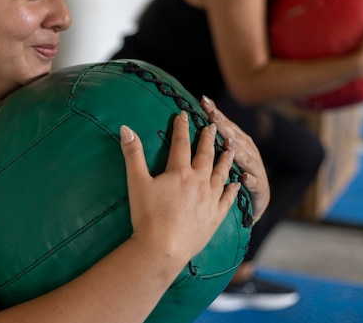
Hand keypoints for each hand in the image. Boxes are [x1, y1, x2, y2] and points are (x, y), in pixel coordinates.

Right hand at [119, 111, 240, 269]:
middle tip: (213, 126)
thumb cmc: (147, 216)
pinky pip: (227, 198)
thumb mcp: (136, 182)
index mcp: (179, 172)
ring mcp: (210, 199)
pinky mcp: (215, 216)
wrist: (163, 248)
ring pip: (221, 172)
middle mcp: (199, 181)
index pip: (181, 143)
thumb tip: (126, 128)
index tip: (184, 114)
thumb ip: (133, 154)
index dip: (181, 127)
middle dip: (208, 138)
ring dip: (226, 158)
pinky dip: (232, 188)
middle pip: (205, 154)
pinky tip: (236, 183)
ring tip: (231, 147)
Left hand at [200, 96, 269, 219]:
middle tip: (213, 114)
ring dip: (237, 151)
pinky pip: (254, 183)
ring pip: (245, 158)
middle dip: (224, 125)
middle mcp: (248, 151)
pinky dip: (249, 180)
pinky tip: (243, 177)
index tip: (203, 100)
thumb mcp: (228, 152)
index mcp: (239, 141)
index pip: (226, 124)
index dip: (216, 112)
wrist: (259, 197)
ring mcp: (255, 168)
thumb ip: (216, 137)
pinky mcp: (259, 186)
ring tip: (228, 143)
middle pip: (234, 136)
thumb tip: (195, 119)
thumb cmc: (239, 170)